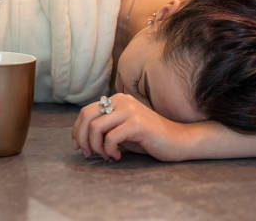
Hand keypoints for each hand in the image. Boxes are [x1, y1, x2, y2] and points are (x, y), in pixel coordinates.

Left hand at [71, 93, 192, 161]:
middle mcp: (122, 100)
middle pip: (87, 116)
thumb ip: (104, 129)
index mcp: (117, 99)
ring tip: (106, 156)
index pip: (86, 111)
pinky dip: (109, 150)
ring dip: (96, 146)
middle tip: (88, 154)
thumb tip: (80, 140)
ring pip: (96, 127)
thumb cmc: (149, 139)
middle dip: (82, 138)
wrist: (178, 141)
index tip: (78, 147)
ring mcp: (130, 110)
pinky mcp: (137, 123)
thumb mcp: (122, 131)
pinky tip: (117, 156)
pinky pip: (110, 138)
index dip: (77, 130)